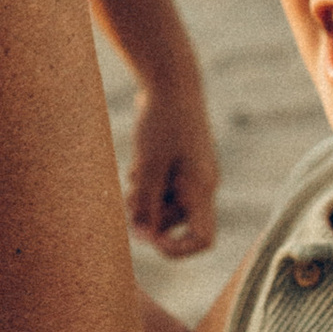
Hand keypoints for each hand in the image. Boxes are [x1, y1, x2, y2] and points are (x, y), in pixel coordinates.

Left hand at [127, 85, 220, 257]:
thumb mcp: (148, 165)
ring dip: (145, 200)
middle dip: (150, 218)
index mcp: (201, 189)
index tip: (150, 238)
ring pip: (166, 205)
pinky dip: (147, 184)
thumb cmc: (162, 122)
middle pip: (176, 223)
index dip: (177, 249)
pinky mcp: (180, 164)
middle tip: (129, 198)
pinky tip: (139, 164)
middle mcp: (201, 186)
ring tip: (134, 176)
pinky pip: (163, 187)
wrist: (171, 82)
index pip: (202, 240)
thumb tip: (141, 235)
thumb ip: (145, 203)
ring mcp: (192, 174)